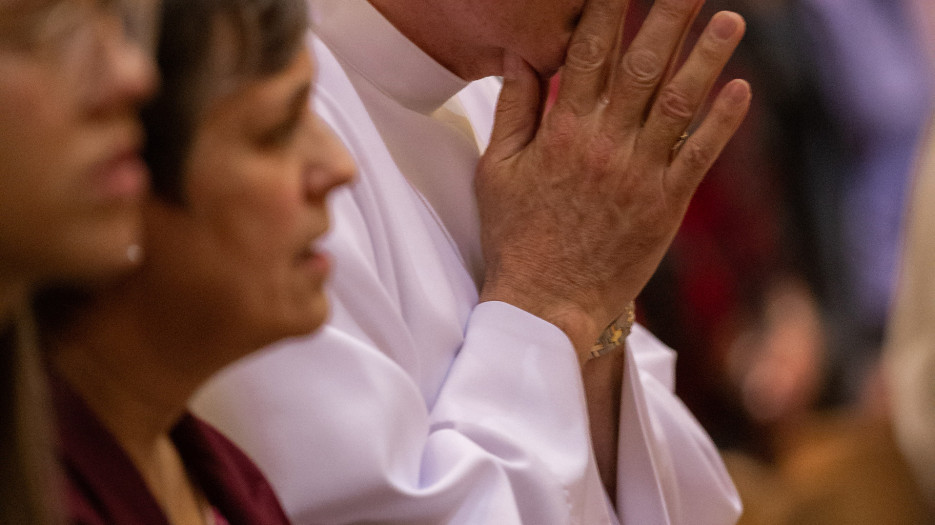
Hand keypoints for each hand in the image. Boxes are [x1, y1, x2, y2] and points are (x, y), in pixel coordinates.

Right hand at [476, 0, 750, 355]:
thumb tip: (521, 55)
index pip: (588, 53)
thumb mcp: (498, 170)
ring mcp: (639, 175)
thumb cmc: (516, 236)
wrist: (546, 304)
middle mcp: (605, 144)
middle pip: (642, 65)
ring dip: (707, 58)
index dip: (607, 7)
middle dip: (667, 15)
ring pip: (678, 104)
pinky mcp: (665, 206)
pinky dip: (722, 124)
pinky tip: (741, 89)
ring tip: (731, 19)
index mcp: (561, 131)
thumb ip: (513, 110)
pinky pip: (699, 157)